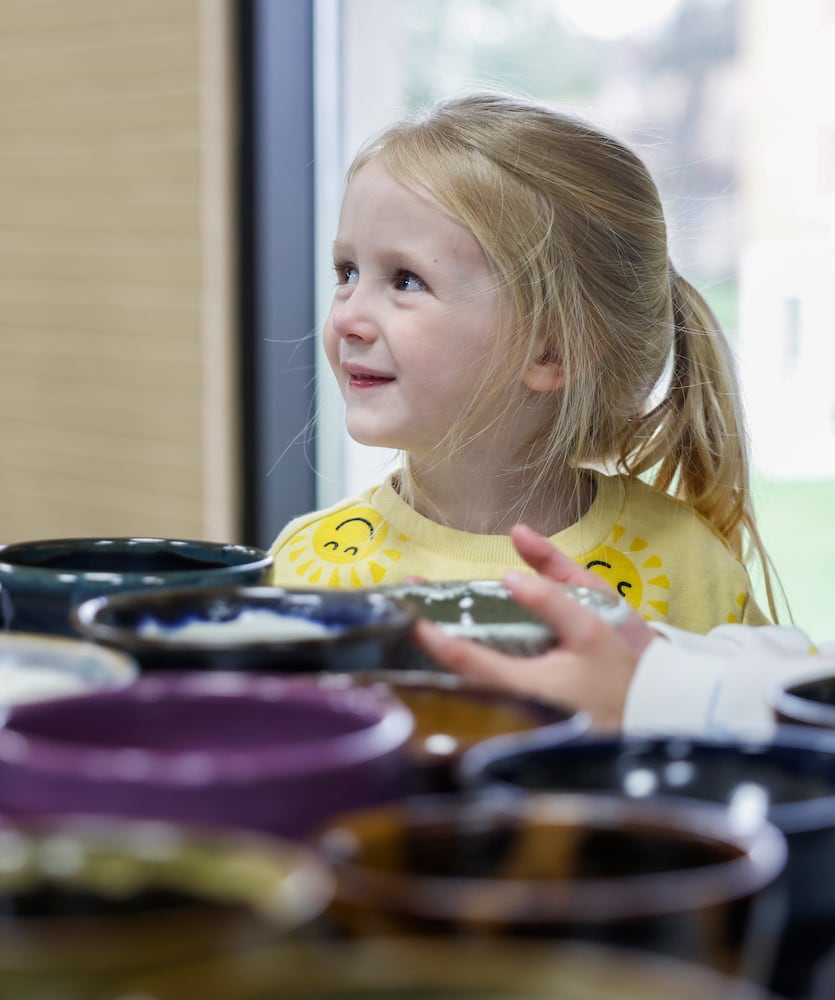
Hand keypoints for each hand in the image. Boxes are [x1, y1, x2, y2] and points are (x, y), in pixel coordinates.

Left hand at [411, 524, 657, 729]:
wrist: (657, 716)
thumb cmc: (624, 671)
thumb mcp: (593, 624)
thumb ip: (552, 592)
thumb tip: (514, 567)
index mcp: (527, 684)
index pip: (465, 660)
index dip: (431, 638)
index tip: (408, 615)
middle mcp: (513, 707)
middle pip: (452, 680)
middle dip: (423, 646)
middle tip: (404, 610)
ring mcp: (516, 720)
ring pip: (464, 692)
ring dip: (437, 661)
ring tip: (418, 626)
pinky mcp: (523, 723)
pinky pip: (481, 699)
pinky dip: (460, 677)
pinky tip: (450, 655)